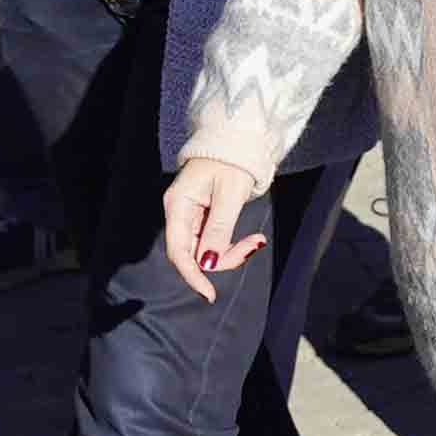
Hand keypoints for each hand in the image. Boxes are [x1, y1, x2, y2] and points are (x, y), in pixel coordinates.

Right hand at [156, 154, 270, 300]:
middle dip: (223, 258)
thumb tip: (207, 262)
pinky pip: (212, 241)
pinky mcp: (201, 217)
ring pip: (205, 250)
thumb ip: (218, 229)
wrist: (236, 141)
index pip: (178, 251)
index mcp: (178, 204)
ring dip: (231, 252)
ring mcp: (189, 215)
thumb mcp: (230, 194)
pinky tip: (250, 240)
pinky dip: (230, 244)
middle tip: (254, 246)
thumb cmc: (232, 162)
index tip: (208, 294)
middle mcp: (179, 212)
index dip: (192, 276)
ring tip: (257, 241)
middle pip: (193, 253)